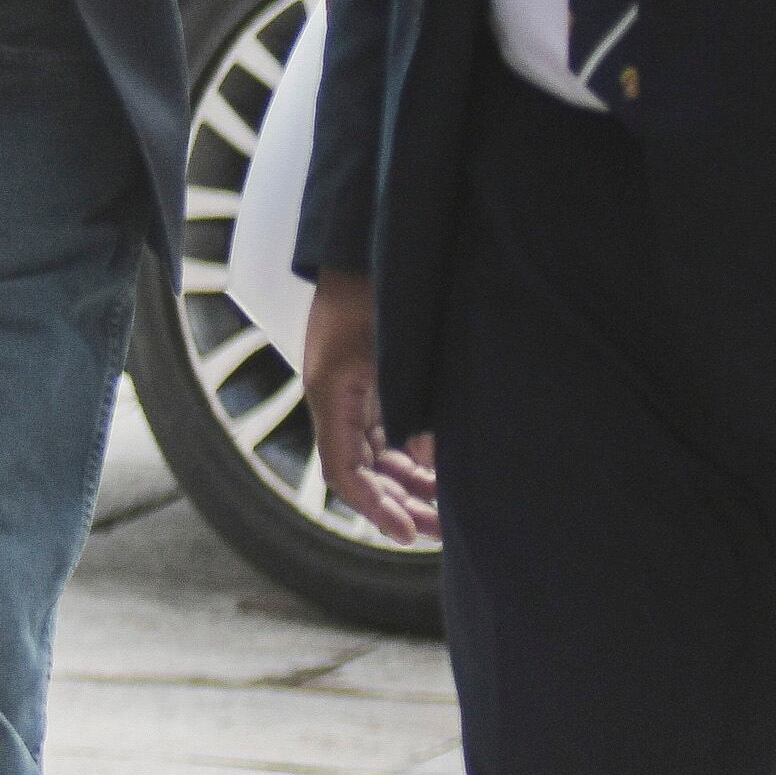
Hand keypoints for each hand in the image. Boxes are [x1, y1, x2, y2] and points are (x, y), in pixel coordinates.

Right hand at [307, 268, 439, 542]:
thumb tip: (431, 464)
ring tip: (444, 510)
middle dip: (396, 504)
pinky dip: (408, 457)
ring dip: (405, 485)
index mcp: (331, 392)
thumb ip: (413, 409)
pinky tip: (438, 470)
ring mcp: (351, 389)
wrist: (369, 240)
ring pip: (375, 455)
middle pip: (361, 471)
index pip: (343, 472)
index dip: (374, 508)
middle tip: (437, 533)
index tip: (404, 534)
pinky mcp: (367, 379)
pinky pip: (383, 433)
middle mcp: (336, 397)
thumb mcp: (398, 352)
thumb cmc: (380, 289)